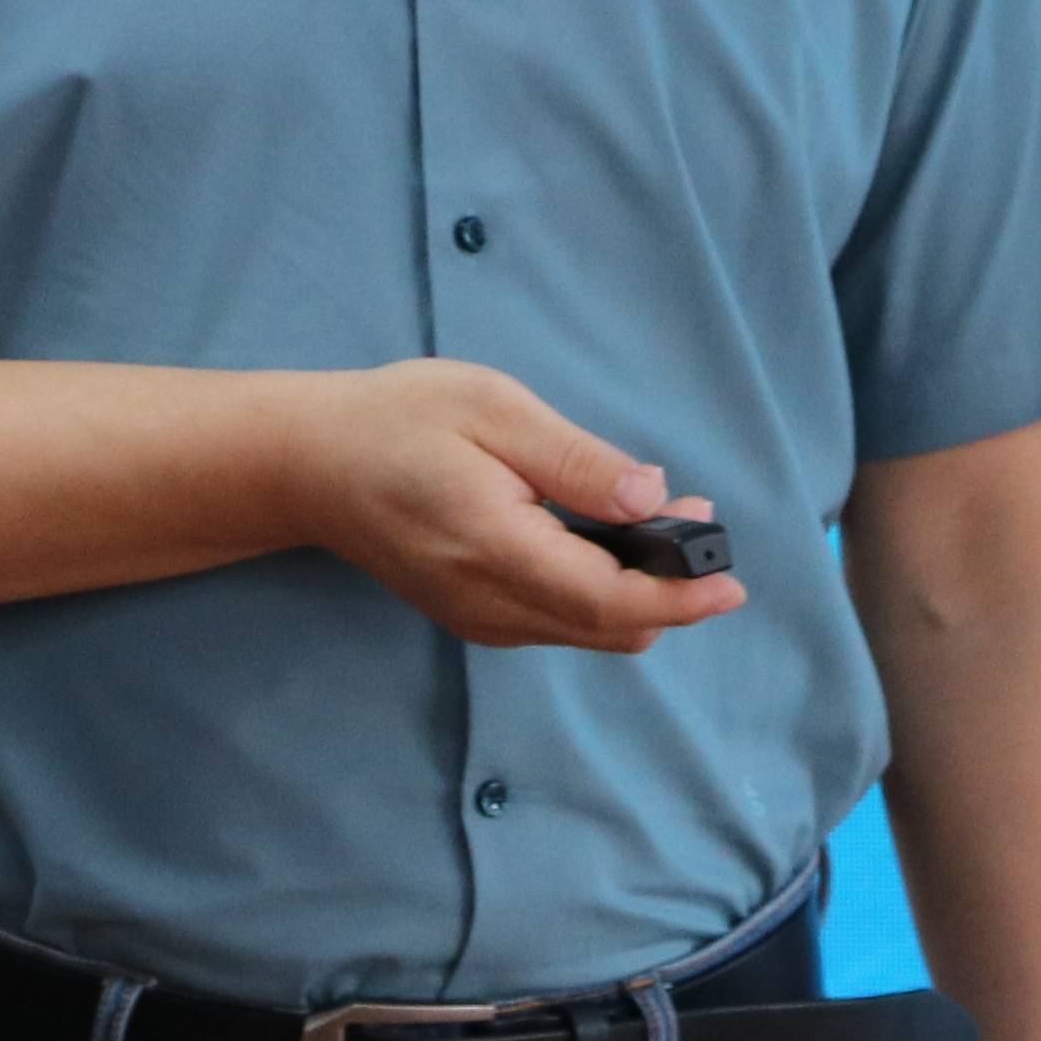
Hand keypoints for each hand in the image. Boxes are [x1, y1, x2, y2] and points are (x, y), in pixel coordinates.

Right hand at [272, 360, 740, 654]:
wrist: (310, 464)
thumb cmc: (397, 420)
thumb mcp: (491, 408)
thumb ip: (575, 459)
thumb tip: (649, 496)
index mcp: (494, 546)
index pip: (607, 598)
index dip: (678, 595)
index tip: (730, 580)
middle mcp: (487, 601)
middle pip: (608, 628)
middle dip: (670, 589)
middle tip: (696, 519)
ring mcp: (477, 617)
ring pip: (587, 632)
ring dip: (638, 592)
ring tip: (662, 524)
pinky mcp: (473, 615)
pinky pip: (557, 622)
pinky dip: (600, 595)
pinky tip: (607, 542)